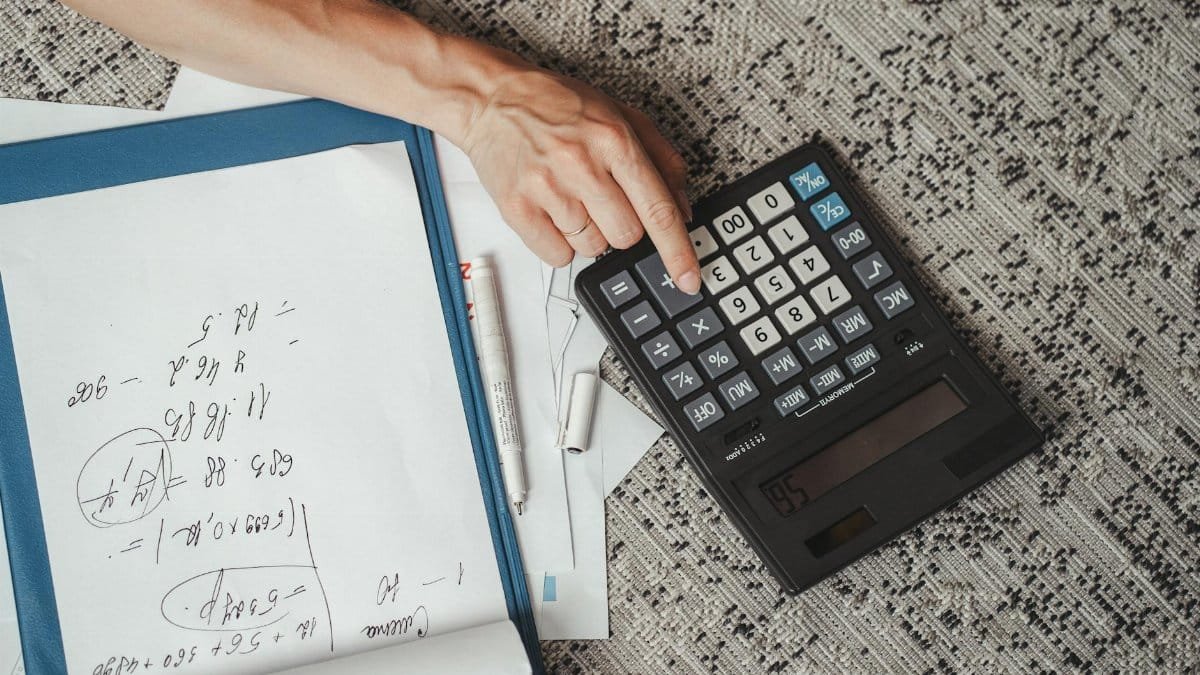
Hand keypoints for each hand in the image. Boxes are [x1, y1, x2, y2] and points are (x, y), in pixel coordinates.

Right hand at [460, 66, 700, 293]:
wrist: (492, 98)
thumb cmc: (556, 105)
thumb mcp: (619, 115)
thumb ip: (660, 159)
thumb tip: (682, 209)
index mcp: (614, 140)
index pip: (657, 209)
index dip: (677, 251)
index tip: (688, 279)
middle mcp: (582, 164)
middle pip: (626, 236)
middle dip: (620, 226)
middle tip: (600, 197)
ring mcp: (547, 188)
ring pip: (591, 248)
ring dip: (587, 233)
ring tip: (570, 195)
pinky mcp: (517, 208)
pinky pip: (556, 255)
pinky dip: (558, 242)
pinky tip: (551, 210)